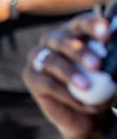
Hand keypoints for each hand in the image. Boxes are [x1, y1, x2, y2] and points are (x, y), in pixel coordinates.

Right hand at [23, 14, 113, 138]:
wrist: (83, 116)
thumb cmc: (100, 88)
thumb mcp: (110, 75)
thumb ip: (112, 64)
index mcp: (75, 33)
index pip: (82, 23)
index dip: (93, 26)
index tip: (107, 35)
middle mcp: (54, 41)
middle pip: (64, 40)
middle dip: (80, 52)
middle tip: (97, 65)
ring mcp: (39, 57)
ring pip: (52, 61)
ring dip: (70, 73)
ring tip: (86, 87)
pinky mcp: (31, 76)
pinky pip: (47, 83)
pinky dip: (66, 94)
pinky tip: (83, 104)